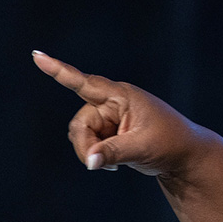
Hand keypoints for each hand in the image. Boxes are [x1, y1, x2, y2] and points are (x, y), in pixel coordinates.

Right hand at [32, 51, 218, 176]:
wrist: (184, 156)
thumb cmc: (171, 144)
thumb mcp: (143, 147)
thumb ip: (113, 152)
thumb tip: (88, 161)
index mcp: (123, 96)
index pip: (86, 82)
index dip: (59, 70)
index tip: (37, 56)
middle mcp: (113, 103)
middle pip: (80, 123)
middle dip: (85, 145)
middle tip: (97, 164)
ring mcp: (109, 117)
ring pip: (81, 135)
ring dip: (90, 152)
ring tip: (113, 165)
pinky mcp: (108, 131)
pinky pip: (88, 144)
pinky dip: (95, 156)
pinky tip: (113, 165)